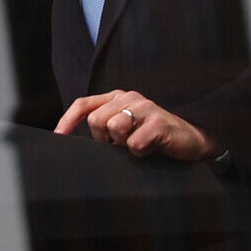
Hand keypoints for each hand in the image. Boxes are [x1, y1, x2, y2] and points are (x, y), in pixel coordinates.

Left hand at [54, 89, 221, 161]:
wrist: (193, 142)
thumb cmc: (155, 138)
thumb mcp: (126, 130)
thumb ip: (106, 129)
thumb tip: (72, 141)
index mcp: (119, 98)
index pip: (84, 104)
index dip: (68, 121)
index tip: (58, 138)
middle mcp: (131, 97)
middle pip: (96, 121)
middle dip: (105, 139)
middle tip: (123, 144)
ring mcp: (146, 107)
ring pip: (114, 130)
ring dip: (124, 146)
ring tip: (140, 145)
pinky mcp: (158, 122)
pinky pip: (134, 144)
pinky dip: (141, 153)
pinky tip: (153, 149)